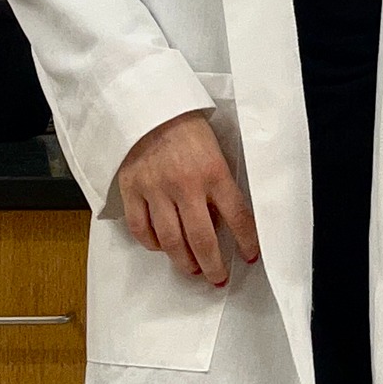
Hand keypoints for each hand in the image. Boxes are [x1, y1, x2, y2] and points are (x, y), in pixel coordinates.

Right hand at [117, 111, 258, 287]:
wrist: (147, 105)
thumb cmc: (186, 126)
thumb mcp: (214, 149)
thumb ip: (218, 182)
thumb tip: (222, 219)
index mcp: (213, 171)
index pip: (237, 216)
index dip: (247, 241)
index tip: (250, 256)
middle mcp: (185, 185)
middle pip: (202, 238)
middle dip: (213, 265)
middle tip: (218, 278)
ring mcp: (156, 189)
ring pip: (171, 240)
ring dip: (184, 262)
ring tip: (193, 269)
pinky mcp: (132, 190)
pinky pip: (141, 228)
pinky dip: (152, 244)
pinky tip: (161, 247)